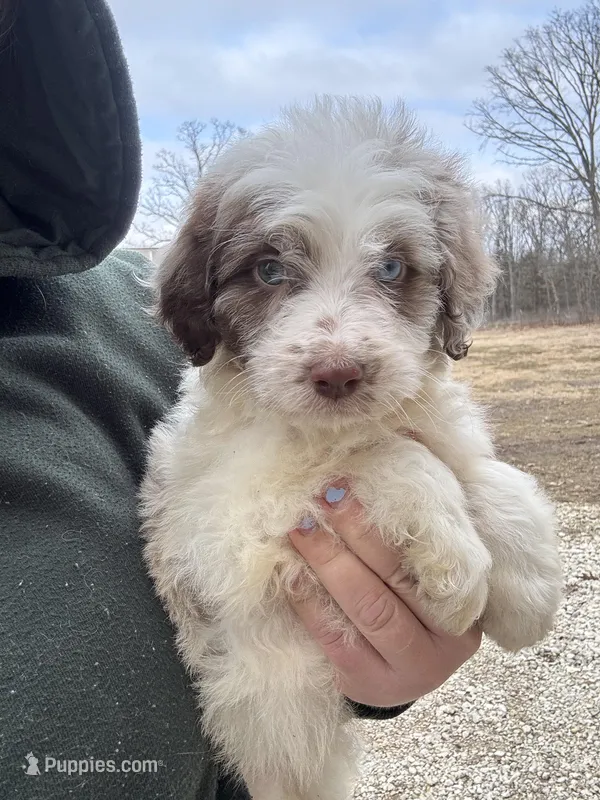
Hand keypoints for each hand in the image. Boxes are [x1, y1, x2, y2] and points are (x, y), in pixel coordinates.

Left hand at [288, 486, 480, 707]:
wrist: (396, 672)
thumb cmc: (410, 609)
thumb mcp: (424, 579)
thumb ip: (411, 545)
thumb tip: (364, 485)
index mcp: (464, 607)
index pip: (427, 560)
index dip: (387, 524)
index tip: (352, 488)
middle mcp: (443, 645)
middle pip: (395, 581)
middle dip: (354, 534)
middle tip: (323, 499)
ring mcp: (407, 671)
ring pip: (367, 610)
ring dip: (328, 563)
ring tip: (301, 530)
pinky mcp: (368, 685)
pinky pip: (336, 639)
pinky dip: (310, 602)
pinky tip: (292, 574)